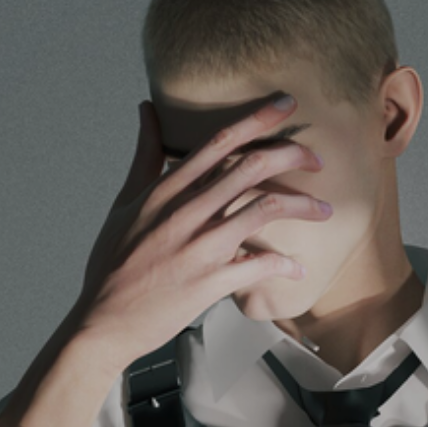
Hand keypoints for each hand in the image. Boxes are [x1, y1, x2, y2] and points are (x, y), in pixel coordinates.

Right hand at [76, 95, 326, 366]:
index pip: (219, 142)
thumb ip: (145, 157)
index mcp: (166, 190)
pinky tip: (296, 268)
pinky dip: (285, 265)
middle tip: (316, 160)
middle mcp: (185, 212)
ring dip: (303, 205)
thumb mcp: (125, 203)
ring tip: (324, 210)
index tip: (287, 104)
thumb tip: (148, 111)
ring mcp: (200, 247)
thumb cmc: (113, 264)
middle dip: (293, 155)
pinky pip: (261, 265)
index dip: (258, 118)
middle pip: (251, 166)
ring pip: (265, 208)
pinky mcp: (210, 282)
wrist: (104, 322)